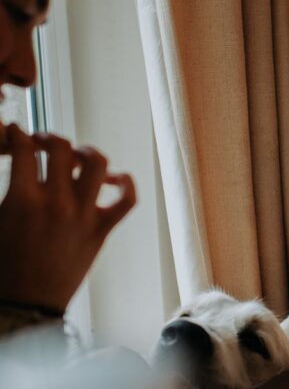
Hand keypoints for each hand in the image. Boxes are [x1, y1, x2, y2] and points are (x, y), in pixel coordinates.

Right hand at [0, 124, 135, 311]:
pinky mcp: (102, 231)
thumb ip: (9, 190)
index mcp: (22, 200)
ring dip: (87, 152)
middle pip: (62, 148)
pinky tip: (115, 179)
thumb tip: (15, 166)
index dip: (17, 133)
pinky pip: (127, 201)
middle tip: (42, 143)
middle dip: (49, 138)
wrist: (26, 305)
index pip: (23, 148)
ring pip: (99, 164)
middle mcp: (57, 203)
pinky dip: (126, 184)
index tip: (16, 133)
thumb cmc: (3, 266)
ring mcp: (84, 216)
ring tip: (76, 156)